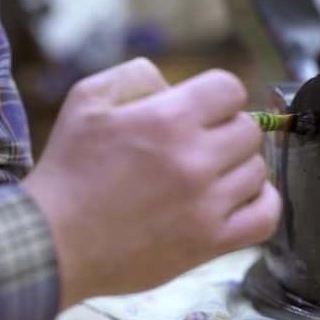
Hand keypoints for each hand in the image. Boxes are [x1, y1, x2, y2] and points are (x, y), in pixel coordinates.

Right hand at [22, 58, 280, 308]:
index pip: (230, 88)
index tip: (203, 111)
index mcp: (167, 119)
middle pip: (248, 130)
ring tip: (209, 176)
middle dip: (225, 131)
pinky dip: (261, 203)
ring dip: (237, 167)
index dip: (217, 96)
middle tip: (199, 146)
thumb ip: (135, 76)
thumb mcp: (86, 100)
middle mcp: (195, 159)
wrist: (54, 243)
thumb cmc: (68, 171)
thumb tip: (174, 85)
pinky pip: (265, 217)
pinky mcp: (210, 243)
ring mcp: (207, 204)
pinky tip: (240, 199)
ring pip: (257, 171)